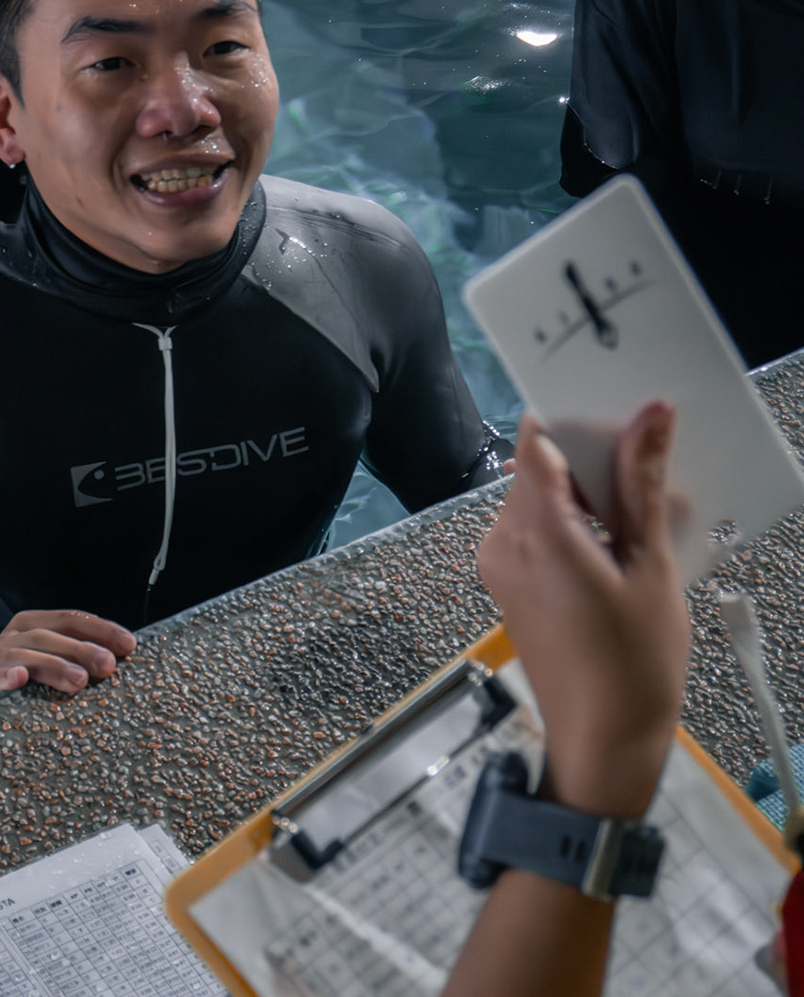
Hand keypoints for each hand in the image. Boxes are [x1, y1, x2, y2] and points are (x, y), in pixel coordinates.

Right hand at [0, 609, 135, 700]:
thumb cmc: (31, 682)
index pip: (71, 619)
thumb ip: (79, 655)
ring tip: (80, 680)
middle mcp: (15, 635)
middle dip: (82, 648)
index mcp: (34, 623)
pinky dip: (10, 676)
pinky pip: (0, 677)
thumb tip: (120, 658)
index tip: (128, 645)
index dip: (101, 629)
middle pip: (51, 634)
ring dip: (56, 665)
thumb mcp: (54, 660)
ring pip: (29, 654)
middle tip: (108, 665)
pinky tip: (21, 679)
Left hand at [475, 404, 687, 817]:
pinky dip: (575, 525)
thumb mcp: (650, 566)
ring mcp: (498, 563)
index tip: (619, 409)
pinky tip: (622, 545)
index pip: (537, 442)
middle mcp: (502, 540)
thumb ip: (642, 484)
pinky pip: (536, 530)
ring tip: (646, 516)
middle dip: (592, 461)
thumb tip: (649, 415)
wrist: (601, 741)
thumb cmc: (634, 663)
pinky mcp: (507, 582)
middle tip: (652, 467)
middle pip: (539, 469)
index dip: (575, 419)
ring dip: (589, 496)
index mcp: (534, 532)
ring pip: (540, 499)